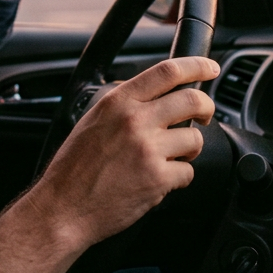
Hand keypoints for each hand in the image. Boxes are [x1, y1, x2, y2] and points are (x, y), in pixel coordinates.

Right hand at [31, 56, 219, 249]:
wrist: (63, 206)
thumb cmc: (74, 167)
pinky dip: (178, 177)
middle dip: (207, 108)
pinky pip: (187, 172)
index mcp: (118, 102)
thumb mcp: (94, 120)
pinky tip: (159, 179)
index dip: (197, 66)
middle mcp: (135, 121)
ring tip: (170, 157)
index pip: (168, 71)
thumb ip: (125, 106)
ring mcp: (148, 150)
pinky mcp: (158, 179)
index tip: (209, 68)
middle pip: (193, 100)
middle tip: (205, 115)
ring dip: (189, 149)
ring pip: (195, 139)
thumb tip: (156, 98)